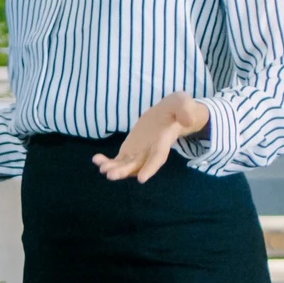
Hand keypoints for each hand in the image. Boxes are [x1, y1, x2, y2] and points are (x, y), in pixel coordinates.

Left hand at [93, 91, 209, 182]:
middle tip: (111, 175)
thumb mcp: (183, 103)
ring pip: (126, 166)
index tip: (141, 179)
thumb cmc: (177, 108)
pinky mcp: (129, 152)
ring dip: (113, 169)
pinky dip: (107, 162)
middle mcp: (150, 153)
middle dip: (124, 171)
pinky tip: (96, 160)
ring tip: (102, 169)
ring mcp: (139, 154)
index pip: (157, 158)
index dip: (150, 168)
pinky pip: (118, 160)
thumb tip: (186, 119)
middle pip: (137, 166)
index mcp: (163, 142)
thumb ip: (185, 110)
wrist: (168, 115)